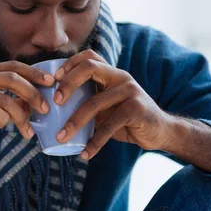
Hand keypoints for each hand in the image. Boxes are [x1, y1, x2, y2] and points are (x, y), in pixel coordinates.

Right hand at [0, 61, 55, 156]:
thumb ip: (5, 98)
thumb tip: (34, 100)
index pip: (12, 66)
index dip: (34, 72)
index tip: (51, 83)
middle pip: (11, 78)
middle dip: (33, 94)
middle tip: (45, 109)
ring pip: (4, 99)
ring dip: (21, 116)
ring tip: (26, 130)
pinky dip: (4, 121)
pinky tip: (2, 128)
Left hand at [53, 49, 172, 159]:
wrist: (159, 131)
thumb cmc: (125, 119)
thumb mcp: (104, 107)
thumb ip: (86, 102)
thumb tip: (50, 112)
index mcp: (111, 73)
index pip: (88, 56)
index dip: (69, 64)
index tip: (52, 80)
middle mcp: (120, 77)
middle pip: (89, 68)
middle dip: (68, 83)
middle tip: (54, 103)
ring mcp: (130, 91)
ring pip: (94, 102)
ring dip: (74, 123)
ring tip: (61, 138)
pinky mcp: (137, 109)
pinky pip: (109, 125)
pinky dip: (94, 142)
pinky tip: (85, 154)